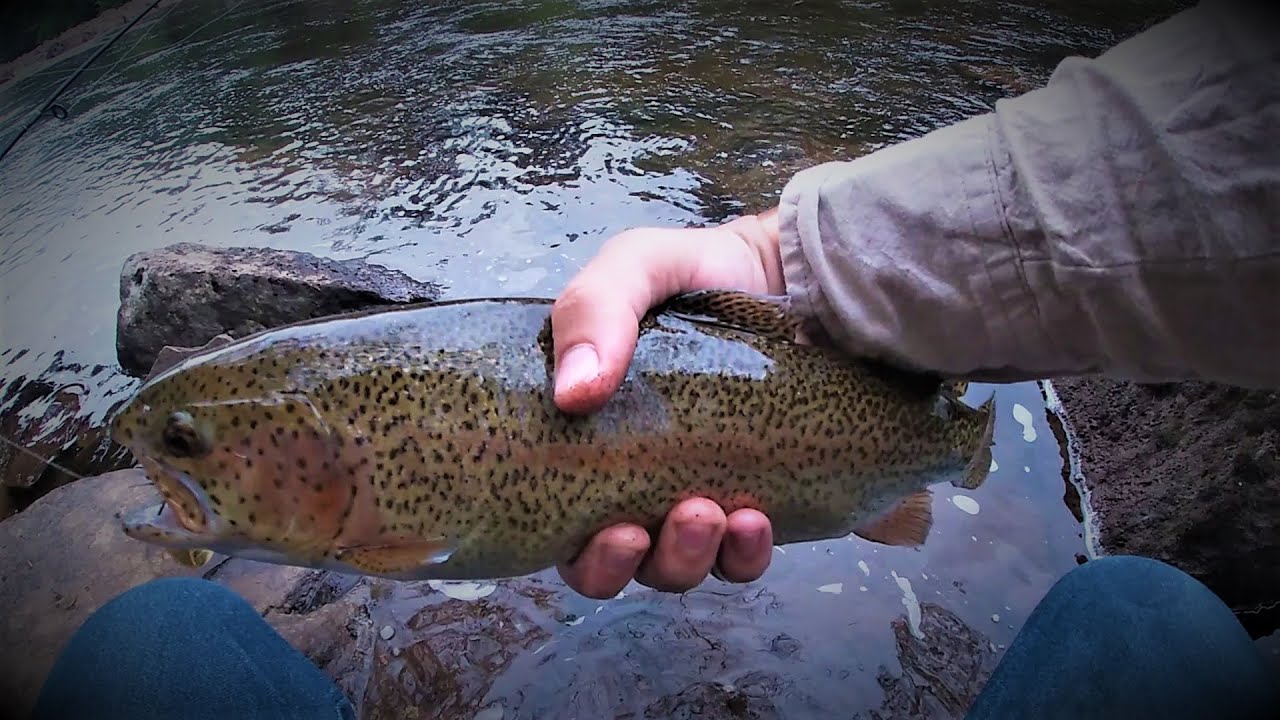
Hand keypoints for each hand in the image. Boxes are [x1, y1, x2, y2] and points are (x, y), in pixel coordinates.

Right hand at [551, 208, 785, 598]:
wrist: (805, 274)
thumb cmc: (707, 272)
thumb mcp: (640, 267)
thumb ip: (594, 308)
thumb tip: (572, 393)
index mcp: (595, 440)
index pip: (567, 526)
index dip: (582, 552)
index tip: (610, 530)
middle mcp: (643, 481)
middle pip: (621, 563)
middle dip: (632, 563)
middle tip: (647, 529)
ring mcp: (706, 495)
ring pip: (682, 567)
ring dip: (688, 558)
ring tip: (712, 515)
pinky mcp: (765, 502)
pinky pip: (744, 557)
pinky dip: (745, 554)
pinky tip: (755, 520)